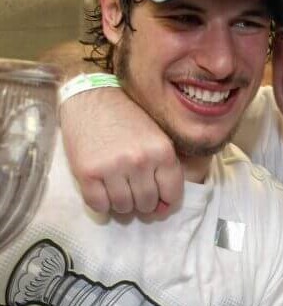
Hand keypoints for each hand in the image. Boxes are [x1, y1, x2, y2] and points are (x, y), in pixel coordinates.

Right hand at [60, 88, 182, 214]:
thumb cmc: (127, 118)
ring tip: (118, 188)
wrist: (91, 98)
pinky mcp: (87, 173)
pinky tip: (102, 190)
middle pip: (147, 204)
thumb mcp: (156, 137)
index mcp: (162, 151)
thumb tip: (163, 208)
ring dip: (122, 204)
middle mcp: (140, 161)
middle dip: (142, 203)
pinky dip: (102, 204)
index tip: (158, 201)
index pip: (172, 195)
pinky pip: (99, 206)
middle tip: (133, 189)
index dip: (165, 203)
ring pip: (123, 208)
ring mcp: (113, 168)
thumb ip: (164, 169)